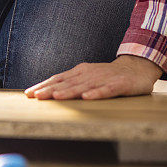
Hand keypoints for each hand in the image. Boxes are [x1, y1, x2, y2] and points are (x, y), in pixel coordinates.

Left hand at [24, 55, 162, 99]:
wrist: (137, 68)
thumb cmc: (108, 76)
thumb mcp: (87, 77)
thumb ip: (71, 84)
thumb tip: (49, 92)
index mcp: (79, 72)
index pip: (57, 79)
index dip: (43, 86)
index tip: (29, 94)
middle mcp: (89, 74)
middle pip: (67, 83)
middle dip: (50, 90)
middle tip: (36, 96)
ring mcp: (104, 79)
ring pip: (83, 86)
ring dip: (69, 92)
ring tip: (56, 97)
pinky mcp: (119, 85)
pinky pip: (106, 90)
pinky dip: (96, 93)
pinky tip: (87, 97)